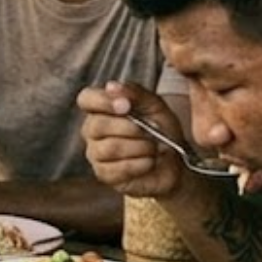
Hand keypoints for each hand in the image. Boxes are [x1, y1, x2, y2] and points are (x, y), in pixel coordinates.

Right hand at [77, 81, 186, 197]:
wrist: (174, 162)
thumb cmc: (162, 131)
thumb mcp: (155, 106)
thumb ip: (135, 93)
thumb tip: (111, 86)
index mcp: (102, 109)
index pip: (86, 99)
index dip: (103, 101)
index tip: (126, 106)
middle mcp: (93, 130)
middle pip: (98, 125)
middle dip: (130, 128)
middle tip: (150, 132)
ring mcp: (96, 154)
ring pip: (109, 148)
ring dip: (139, 147)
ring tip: (153, 148)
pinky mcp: (105, 175)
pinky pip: (117, 169)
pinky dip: (140, 164)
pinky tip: (150, 162)